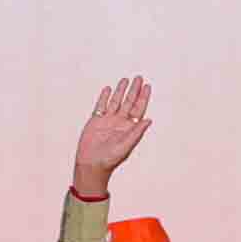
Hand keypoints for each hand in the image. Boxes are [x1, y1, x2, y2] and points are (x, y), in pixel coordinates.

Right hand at [70, 76, 152, 196]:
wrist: (91, 164)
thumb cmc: (110, 159)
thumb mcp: (126, 146)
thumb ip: (137, 132)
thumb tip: (149, 120)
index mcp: (129, 127)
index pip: (138, 109)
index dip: (143, 97)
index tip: (147, 86)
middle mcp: (119, 122)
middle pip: (128, 102)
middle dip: (134, 90)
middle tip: (139, 78)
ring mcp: (107, 120)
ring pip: (115, 102)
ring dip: (120, 91)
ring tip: (125, 80)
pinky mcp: (96, 121)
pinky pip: (101, 106)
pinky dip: (104, 97)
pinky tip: (108, 89)